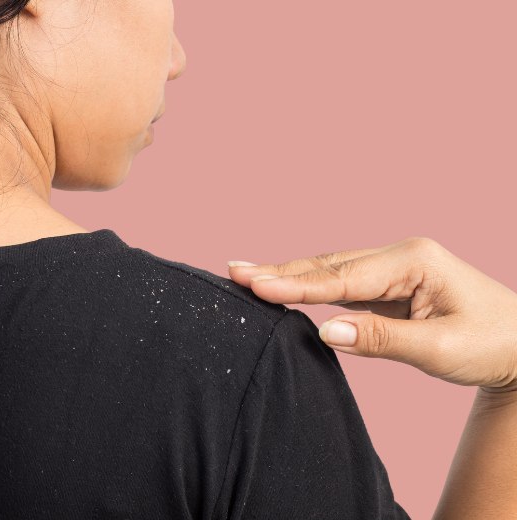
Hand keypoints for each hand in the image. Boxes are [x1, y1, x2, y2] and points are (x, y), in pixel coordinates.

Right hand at [227, 237, 516, 391]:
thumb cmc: (492, 344)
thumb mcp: (440, 349)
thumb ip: (380, 339)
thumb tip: (326, 331)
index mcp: (413, 262)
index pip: (342, 278)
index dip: (296, 284)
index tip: (255, 284)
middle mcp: (398, 257)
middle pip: (329, 265)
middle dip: (281, 269)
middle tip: (235, 270)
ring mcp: (393, 269)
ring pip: (331, 271)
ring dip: (290, 274)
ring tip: (248, 273)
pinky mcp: (389, 286)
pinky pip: (341, 285)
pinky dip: (310, 287)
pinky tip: (285, 285)